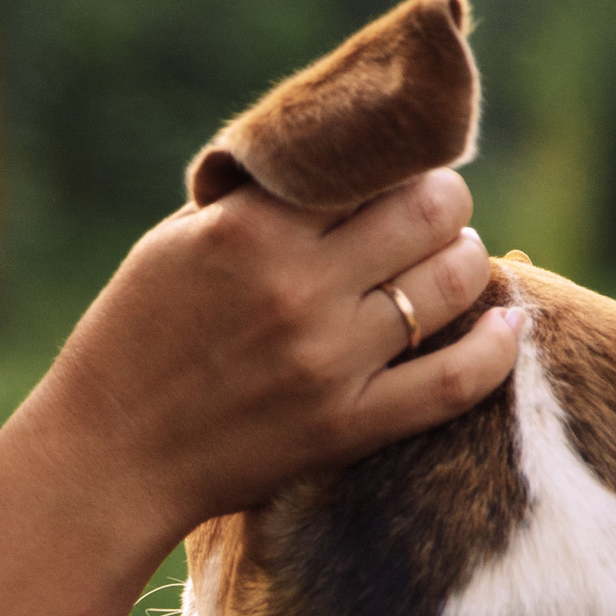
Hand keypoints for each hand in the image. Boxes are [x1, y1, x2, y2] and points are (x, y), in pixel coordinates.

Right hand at [21, 167, 520, 556]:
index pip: (368, 162)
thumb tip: (340, 162)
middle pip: (429, 210)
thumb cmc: (133, 338)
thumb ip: (257, 203)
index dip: (397, 157)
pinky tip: (507, 324)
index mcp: (249, 229)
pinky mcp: (348, 425)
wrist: (109, 457)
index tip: (401, 165)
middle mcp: (298, 287)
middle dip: (443, 202)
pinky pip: (456, 379)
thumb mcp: (176, 243)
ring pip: (452, 281)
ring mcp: (329, 359)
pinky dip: (495, 346)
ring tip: (456, 261)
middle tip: (436, 212)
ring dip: (467, 260)